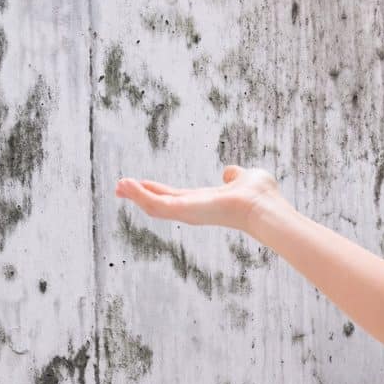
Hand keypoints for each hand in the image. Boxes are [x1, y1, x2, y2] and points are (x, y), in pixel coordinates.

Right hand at [114, 164, 285, 232]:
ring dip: (135, 195)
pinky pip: (156, 203)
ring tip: (119, 184)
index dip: (156, 190)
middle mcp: (193, 209)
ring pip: (154, 206)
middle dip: (139, 195)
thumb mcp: (243, 177)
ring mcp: (187, 212)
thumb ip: (234, 175)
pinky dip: (139, 195)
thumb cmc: (260, 196)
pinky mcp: (184, 210)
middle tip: (119, 187)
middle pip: (159, 203)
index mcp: (204, 202)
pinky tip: (127, 184)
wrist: (263, 206)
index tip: (140, 184)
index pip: (174, 196)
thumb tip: (230, 171)